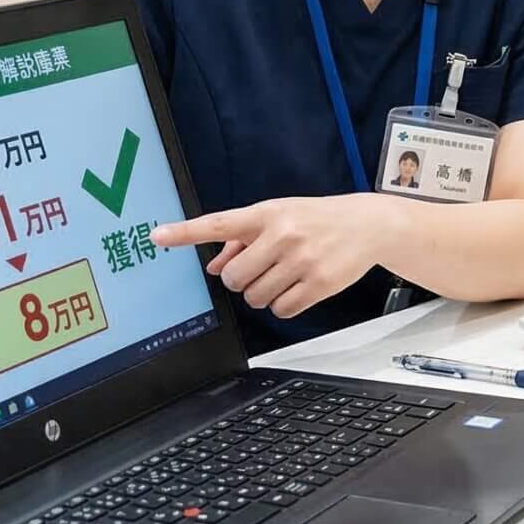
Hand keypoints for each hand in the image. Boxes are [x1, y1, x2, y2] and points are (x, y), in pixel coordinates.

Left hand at [151, 195, 408, 318]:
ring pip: (256, 298)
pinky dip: (284, 305)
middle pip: (234, 278)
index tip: (157, 236)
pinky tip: (298, 288)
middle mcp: (282, 234)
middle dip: (242, 280)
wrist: (367, 223)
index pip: (218, 224)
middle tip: (261, 270)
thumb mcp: (278, 217)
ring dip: (263, 294)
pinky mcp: (319, 283)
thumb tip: (213, 266)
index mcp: (267, 213)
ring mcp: (301, 259)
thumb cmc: (316, 219)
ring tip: (284, 276)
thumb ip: (242, 239)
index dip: (185, 232)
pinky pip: (281, 309)